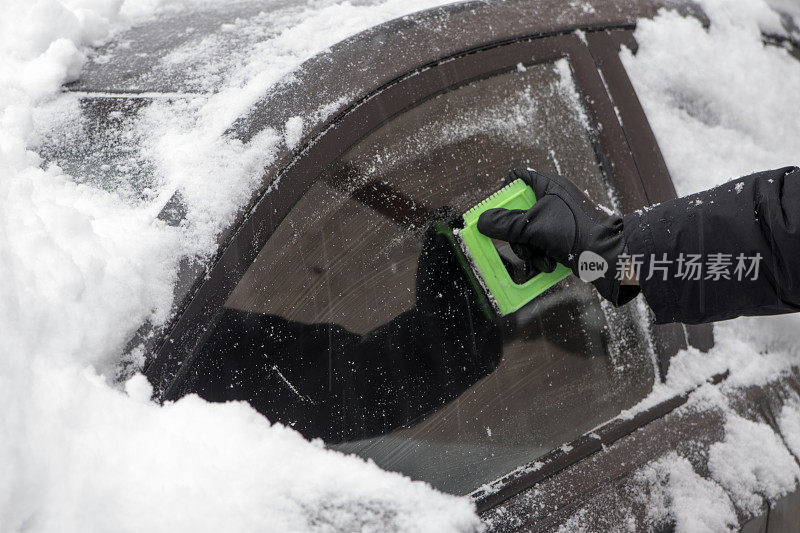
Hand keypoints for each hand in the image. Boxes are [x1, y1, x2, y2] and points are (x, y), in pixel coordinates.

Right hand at [477, 168, 637, 304]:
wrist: (614, 256)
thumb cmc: (579, 232)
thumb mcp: (534, 227)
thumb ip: (505, 224)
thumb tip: (481, 221)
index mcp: (548, 186)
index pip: (517, 178)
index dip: (504, 194)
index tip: (498, 213)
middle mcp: (554, 201)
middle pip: (518, 214)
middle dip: (518, 236)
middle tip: (522, 245)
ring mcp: (560, 221)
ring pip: (529, 235)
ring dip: (531, 251)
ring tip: (543, 260)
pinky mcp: (566, 240)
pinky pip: (542, 248)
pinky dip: (543, 258)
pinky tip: (550, 265)